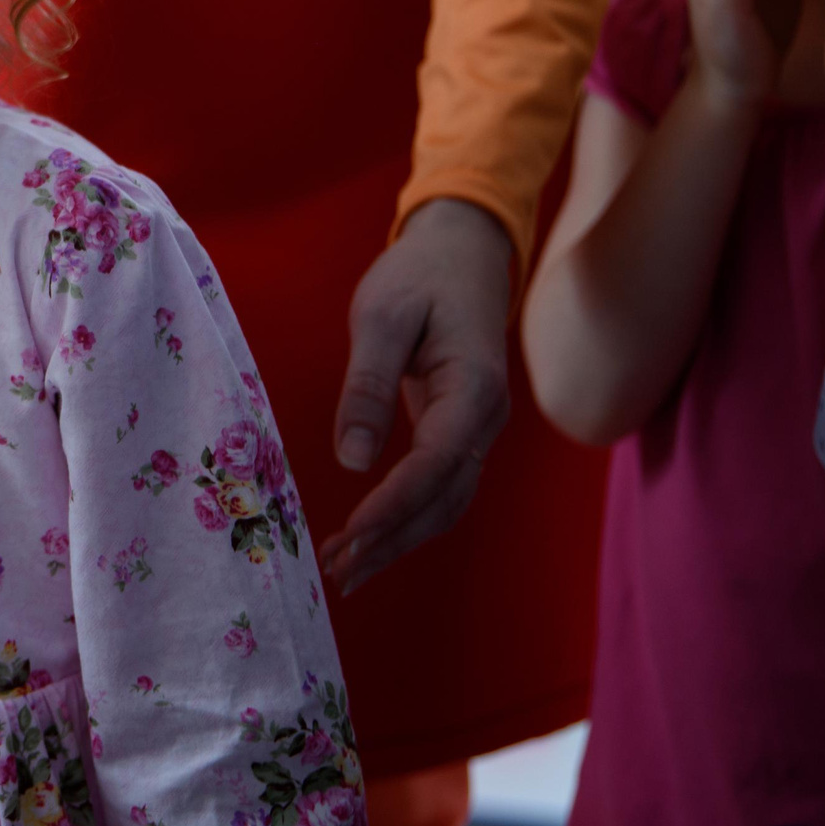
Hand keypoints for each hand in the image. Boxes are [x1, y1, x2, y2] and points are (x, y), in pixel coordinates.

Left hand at [320, 198, 513, 593]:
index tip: (351, 533)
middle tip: (340, 572)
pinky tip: (367, 538)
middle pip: (445, 499)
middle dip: (393, 540)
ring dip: (398, 540)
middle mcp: (485, 420)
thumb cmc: (419, 276)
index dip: (394, 503)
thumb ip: (369, 384)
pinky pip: (438, 488)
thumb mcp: (383, 316)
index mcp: (475, 388)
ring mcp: (476, 430)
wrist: (462, 252)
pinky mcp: (458, 432)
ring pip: (445, 503)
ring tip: (345, 571)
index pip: (437, 463)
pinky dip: (404, 518)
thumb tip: (353, 461)